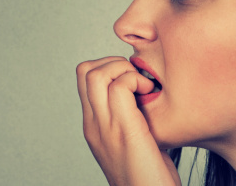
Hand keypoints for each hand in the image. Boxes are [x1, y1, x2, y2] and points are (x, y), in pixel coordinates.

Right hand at [76, 57, 180, 185]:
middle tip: (136, 78)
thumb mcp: (134, 144)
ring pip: (97, 73)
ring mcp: (106, 128)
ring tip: (142, 86)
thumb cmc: (151, 179)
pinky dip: (135, 80)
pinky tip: (150, 93)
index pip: (85, 80)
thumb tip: (145, 96)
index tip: (131, 80)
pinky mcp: (125, 131)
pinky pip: (120, 87)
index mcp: (94, 128)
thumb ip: (132, 120)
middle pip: (85, 71)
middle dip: (112, 62)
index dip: (108, 68)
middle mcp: (94, 126)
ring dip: (122, 68)